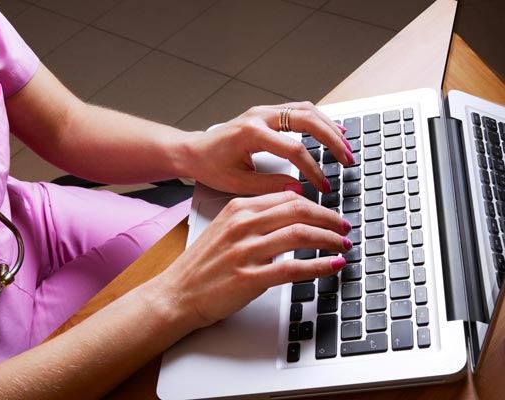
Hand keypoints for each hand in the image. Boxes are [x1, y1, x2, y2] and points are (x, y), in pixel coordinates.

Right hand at [154, 191, 351, 329]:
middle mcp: (243, 225)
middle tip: (344, 229)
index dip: (317, 205)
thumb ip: (254, 216)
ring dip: (329, 240)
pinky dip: (319, 265)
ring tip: (343, 246)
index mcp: (238, 209)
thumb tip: (290, 210)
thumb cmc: (201, 264)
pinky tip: (332, 265)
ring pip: (301, 235)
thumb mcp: (224, 228)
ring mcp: (246, 251)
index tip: (330, 215)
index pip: (288, 197)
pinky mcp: (249, 278)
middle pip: (299, 211)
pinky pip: (294, 268)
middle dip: (329, 219)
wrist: (176, 293)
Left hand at [180, 101, 352, 194]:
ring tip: (345, 144)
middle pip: (306, 120)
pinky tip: (330, 130)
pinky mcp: (266, 113)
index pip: (293, 149)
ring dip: (329, 126)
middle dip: (331, 140)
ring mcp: (263, 111)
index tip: (323, 185)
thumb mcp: (237, 183)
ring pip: (305, 109)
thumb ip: (268, 186)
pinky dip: (317, 120)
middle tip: (348, 158)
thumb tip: (297, 190)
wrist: (193, 151)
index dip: (313, 169)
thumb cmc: (210, 166)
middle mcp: (259, 116)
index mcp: (251, 134)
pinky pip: (298, 110)